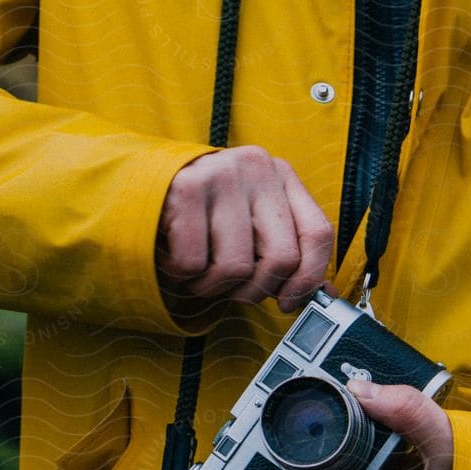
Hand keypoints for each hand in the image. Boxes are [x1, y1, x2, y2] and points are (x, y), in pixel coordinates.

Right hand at [156, 145, 333, 315]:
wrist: (144, 184)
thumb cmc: (207, 214)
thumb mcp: (253, 223)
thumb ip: (288, 254)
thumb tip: (326, 296)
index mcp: (281, 175)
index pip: (318, 233)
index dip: (308, 279)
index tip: (287, 301)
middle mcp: (257, 168)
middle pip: (281, 258)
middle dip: (254, 290)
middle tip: (231, 286)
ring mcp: (221, 175)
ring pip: (236, 267)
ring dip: (212, 285)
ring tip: (199, 266)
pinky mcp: (184, 189)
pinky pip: (195, 264)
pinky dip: (182, 274)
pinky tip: (176, 254)